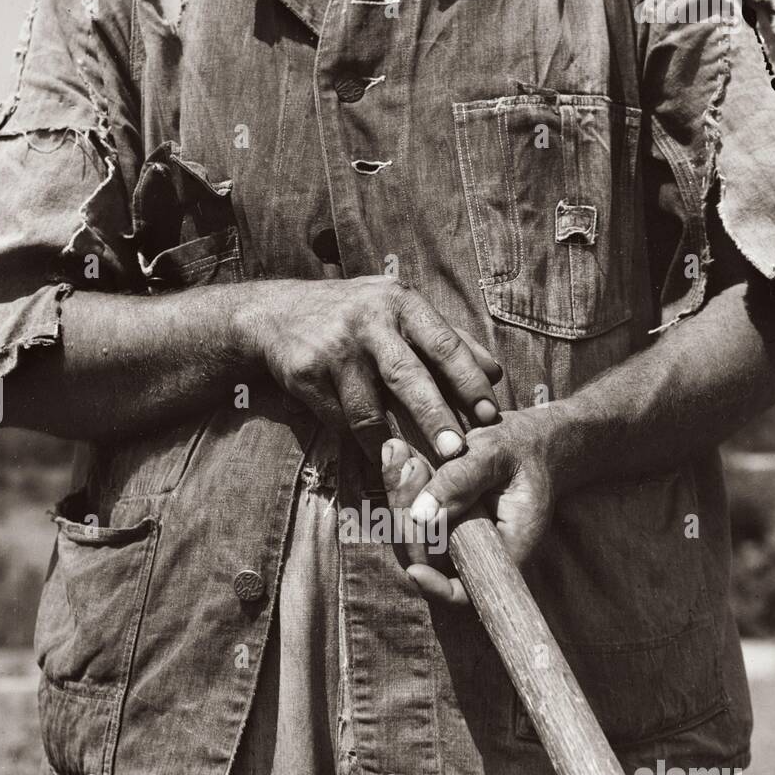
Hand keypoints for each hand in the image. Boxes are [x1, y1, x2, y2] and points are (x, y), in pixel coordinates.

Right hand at [237, 277, 501, 460]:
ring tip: (415, 470)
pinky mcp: (306, 374)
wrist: (277, 313)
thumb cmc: (357, 316)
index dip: (469, 381)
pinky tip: (377, 457)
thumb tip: (496, 373)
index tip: (490, 415)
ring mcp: (334, 349)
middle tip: (457, 452)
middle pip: (407, 376)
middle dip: (435, 416)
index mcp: (401, 303)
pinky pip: (340, 420)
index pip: (444, 344)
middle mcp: (369, 322)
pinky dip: (361, 443)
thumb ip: (448, 340)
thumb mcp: (401, 312)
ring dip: (394, 443)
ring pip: (369, 409)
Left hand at [381, 409, 556, 604]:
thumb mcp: (498, 455)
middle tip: (410, 466)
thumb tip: (422, 515)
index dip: (438, 588)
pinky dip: (398, 484)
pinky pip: (408, 512)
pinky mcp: (438, 519)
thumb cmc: (523, 449)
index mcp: (506, 548)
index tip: (415, 572)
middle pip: (425, 558)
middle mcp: (476, 551)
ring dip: (398, 494)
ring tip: (399, 451)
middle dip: (407, 515)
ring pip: (410, 534)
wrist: (527, 441)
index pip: (469, 589)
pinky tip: (397, 452)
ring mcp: (454, 537)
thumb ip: (462, 480)